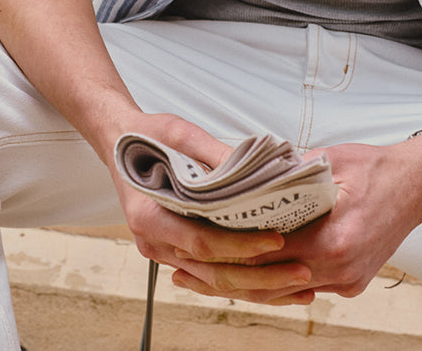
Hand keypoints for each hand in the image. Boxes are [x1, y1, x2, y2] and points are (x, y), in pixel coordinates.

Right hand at [110, 112, 315, 303]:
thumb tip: (253, 173)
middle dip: (261, 278)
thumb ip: (214, 155)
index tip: (277, 240)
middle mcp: (154, 242)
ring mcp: (162, 251)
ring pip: (214, 281)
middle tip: (303, 273)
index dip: (242, 245)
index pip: (203, 243)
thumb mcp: (180, 135)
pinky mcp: (173, 250)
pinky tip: (274, 280)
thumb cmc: (145, 137)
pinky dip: (242, 277)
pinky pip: (209, 272)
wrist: (118, 143)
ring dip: (258, 286)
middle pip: (213, 273)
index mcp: (150, 216)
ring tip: (298, 285)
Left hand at [167, 135, 421, 303]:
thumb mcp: (329, 160)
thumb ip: (288, 174)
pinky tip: (250, 275)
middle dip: (226, 275)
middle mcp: (340, 266)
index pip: (266, 251)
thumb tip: (245, 173)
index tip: (195, 243)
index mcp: (333, 236)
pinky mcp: (352, 283)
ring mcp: (347, 280)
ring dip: (247, 284)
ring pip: (284, 290)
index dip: (227, 249)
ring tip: (204, 278)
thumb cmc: (376, 166)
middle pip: (269, 279)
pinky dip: (277, 281)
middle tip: (183, 270)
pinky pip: (305, 287)